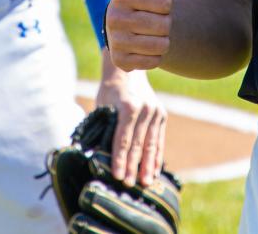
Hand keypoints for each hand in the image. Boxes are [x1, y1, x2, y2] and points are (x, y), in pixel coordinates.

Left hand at [94, 57, 165, 186]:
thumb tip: (96, 155)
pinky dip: (157, 156)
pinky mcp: (161, 115)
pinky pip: (159, 140)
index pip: (123, 139)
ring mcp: (155, 112)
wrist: (128, 72)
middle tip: (129, 185)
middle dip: (133, 166)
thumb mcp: (102, 107)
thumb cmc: (109, 92)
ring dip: (147, 166)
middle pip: (138, 144)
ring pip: (151, 144)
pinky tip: (154, 171)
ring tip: (144, 183)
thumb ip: (102, 128)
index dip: (120, 159)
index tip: (118, 176)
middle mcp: (144, 109)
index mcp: (128, 106)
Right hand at [107, 0, 171, 71]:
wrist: (132, 28)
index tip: (158, 2)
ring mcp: (115, 41)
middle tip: (156, 20)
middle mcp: (113, 17)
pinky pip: (153, 61)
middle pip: (163, 25)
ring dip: (163, 40)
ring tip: (153, 33)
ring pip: (160, 45)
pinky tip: (147, 48)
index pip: (165, 3)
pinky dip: (156, 56)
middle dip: (166, 23)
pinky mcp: (120, 61)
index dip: (167, 4)